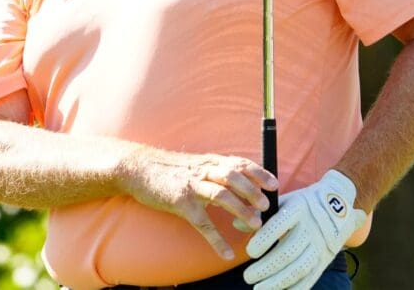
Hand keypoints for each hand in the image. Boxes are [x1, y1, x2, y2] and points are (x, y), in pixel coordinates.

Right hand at [121, 148, 277, 260]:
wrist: (139, 168)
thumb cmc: (169, 169)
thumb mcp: (195, 164)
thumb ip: (216, 172)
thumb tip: (240, 186)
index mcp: (210, 161)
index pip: (239, 162)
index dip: (259, 173)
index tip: (274, 184)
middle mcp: (203, 170)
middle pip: (234, 177)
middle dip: (253, 191)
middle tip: (266, 206)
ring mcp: (192, 186)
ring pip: (221, 195)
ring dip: (241, 210)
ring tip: (255, 224)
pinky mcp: (181, 203)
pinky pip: (202, 223)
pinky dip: (216, 239)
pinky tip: (226, 252)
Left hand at [242, 169, 366, 288]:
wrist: (338, 205)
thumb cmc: (300, 204)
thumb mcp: (283, 201)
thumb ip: (259, 213)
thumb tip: (236, 223)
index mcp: (298, 208)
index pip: (280, 224)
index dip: (265, 239)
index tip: (249, 252)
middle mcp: (311, 227)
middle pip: (289, 252)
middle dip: (267, 267)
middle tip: (247, 277)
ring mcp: (320, 246)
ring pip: (299, 268)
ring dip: (278, 282)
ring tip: (259, 289)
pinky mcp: (324, 260)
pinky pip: (311, 278)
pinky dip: (295, 288)